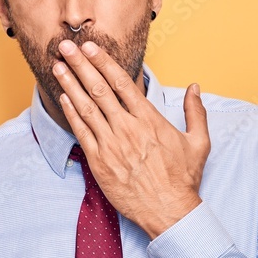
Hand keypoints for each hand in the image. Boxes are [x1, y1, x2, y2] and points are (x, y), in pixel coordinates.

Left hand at [53, 39, 209, 238]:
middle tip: (66, 46)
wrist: (168, 211)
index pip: (122, 83)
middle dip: (80, 65)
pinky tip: (63, 97)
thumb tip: (194, 87)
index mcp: (150, 120)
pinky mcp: (99, 162)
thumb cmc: (183, 179)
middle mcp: (128, 128)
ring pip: (86, 108)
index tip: (90, 47)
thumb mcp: (198, 142)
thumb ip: (195, 111)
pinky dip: (71, 113)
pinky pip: (81, 132)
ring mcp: (111, 145)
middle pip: (99, 89)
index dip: (104, 62)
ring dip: (70, 84)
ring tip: (58, 66)